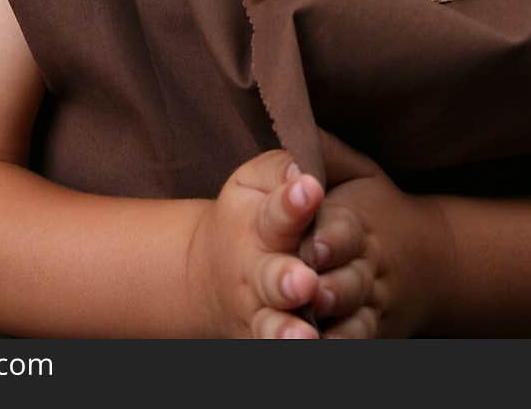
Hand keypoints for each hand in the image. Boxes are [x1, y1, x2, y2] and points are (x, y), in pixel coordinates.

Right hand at [186, 148, 325, 337]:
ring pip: (272, 328)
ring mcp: (262, 314)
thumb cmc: (248, 217)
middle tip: (304, 280)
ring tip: (306, 339)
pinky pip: (280, 354)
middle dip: (285, 280)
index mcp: (259, 226)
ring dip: (286, 334)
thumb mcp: (254, 183)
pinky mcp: (266, 343)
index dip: (292, 203)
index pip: (277, 213)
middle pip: (271, 278)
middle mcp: (258, 273)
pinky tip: (318, 356)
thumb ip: (281, 169)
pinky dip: (293, 360)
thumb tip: (304, 169)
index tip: (309, 189)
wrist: (212, 276)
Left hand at [308, 131, 452, 338]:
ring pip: (352, 320)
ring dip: (329, 327)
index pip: (341, 228)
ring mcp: (368, 305)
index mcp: (355, 222)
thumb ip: (326, 151)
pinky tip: (315, 354)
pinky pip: (355, 347)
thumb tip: (295, 119)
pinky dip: (338, 353)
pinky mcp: (369, 335)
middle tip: (304, 289)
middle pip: (347, 280)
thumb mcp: (358, 172)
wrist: (430, 263)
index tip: (311, 243)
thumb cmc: (374, 209)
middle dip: (328, 286)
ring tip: (304, 332)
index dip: (328, 236)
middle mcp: (364, 267)